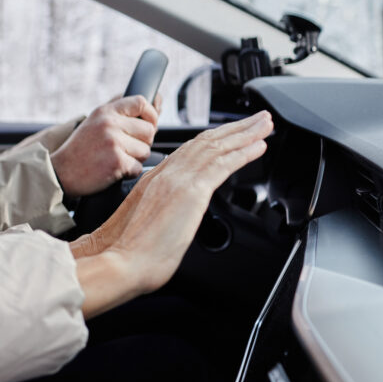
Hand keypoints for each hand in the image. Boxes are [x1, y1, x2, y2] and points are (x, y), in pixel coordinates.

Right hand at [50, 94, 160, 196]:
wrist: (60, 172)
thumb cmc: (80, 148)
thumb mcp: (94, 121)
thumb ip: (120, 110)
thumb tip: (156, 101)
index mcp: (105, 112)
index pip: (141, 102)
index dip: (150, 114)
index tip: (148, 124)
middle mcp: (109, 124)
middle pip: (149, 130)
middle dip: (142, 142)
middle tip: (124, 148)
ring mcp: (114, 143)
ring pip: (145, 150)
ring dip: (135, 158)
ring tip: (114, 158)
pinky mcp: (117, 162)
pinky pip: (138, 167)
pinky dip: (128, 172)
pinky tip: (112, 169)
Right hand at [71, 111, 272, 317]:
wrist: (118, 261)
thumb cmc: (125, 253)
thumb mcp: (142, 225)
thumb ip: (157, 214)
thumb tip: (169, 221)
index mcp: (153, 180)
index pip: (189, 152)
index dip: (212, 139)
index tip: (229, 134)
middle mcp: (166, 174)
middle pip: (205, 142)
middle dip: (234, 129)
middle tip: (256, 120)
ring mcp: (178, 181)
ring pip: (216, 148)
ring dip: (244, 134)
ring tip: (264, 125)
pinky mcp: (191, 192)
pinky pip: (223, 165)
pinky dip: (243, 152)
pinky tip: (258, 146)